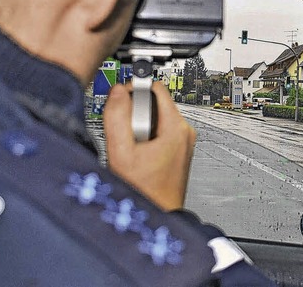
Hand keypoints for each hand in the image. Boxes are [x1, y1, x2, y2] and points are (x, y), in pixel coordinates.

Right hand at [104, 82, 195, 210]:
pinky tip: (139, 154)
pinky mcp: (179, 149)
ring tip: (132, 148)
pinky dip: (146, 136)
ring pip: (156, 116)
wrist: (156, 215)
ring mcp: (184, 141)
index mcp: (176, 128)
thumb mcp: (121, 152)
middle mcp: (185, 132)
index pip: (156, 87)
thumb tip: (118, 91)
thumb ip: (117, 117)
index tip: (120, 102)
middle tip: (125, 133)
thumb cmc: (143, 192)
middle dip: (135, 112)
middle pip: (155, 102)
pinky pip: (160, 130)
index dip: (134, 90)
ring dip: (139, 126)